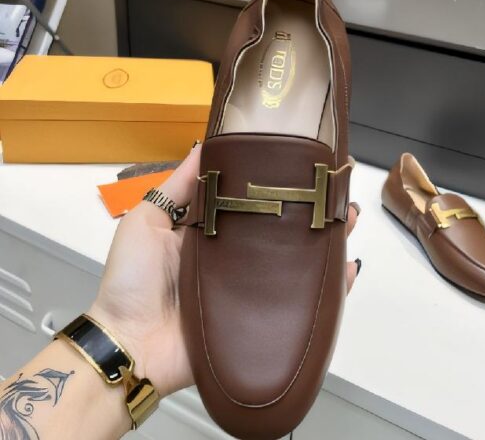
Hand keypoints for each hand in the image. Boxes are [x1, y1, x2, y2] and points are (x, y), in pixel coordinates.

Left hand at [88, 144, 360, 397]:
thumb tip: (203, 146)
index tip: (304, 166)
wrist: (129, 345)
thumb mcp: (147, 221)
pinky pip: (300, 304)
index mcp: (216, 231)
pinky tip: (346, 269)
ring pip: (298, 262)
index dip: (279, 185)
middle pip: (284, 231)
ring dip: (326, 242)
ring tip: (348, 220)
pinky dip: (328, 290)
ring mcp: (251, 288)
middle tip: (338, 192)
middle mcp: (238, 257)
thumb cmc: (132, 279)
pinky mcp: (260, 318)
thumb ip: (177, 188)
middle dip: (313, 210)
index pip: (255, 202)